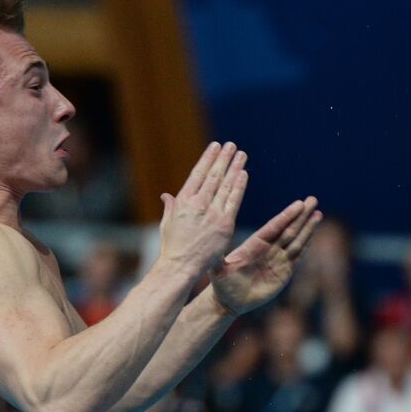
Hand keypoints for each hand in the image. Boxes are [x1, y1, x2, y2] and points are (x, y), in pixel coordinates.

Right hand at [157, 142, 247, 272]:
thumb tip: (166, 196)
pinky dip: (239, 186)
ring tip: (241, 154)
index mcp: (183, 201)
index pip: (198, 174)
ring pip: (225, 185)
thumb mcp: (167, 224)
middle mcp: (198, 204)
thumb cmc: (173, 247)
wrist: (181, 265)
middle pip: (214, 175)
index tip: (215, 146)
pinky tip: (244, 174)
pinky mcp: (224, 224)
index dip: (208, 158)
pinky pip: (234, 200)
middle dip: (223, 158)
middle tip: (231, 145)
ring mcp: (212, 213)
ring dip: (234, 167)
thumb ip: (170, 207)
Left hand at [211, 197, 321, 315]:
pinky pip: (298, 256)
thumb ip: (218, 260)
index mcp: (254, 245)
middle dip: (301, 215)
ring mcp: (277, 260)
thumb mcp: (218, 271)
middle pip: (288, 229)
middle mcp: (268, 249)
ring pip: (296, 240)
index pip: (274, 227)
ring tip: (318, 213)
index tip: (299, 204)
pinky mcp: (284, 272)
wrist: (230, 301)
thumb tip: (212, 249)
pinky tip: (313, 233)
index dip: (287, 216)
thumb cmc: (222, 284)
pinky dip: (306, 244)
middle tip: (313, 199)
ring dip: (307, 227)